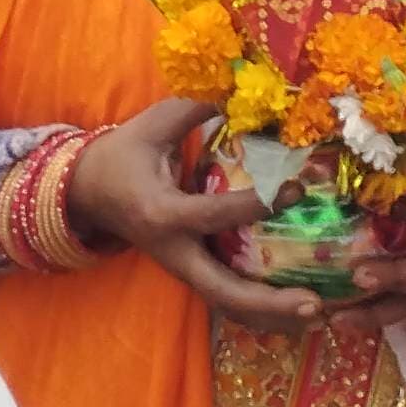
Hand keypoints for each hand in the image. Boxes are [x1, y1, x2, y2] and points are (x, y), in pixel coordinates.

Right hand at [61, 99, 316, 331]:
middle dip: (269, 303)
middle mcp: (173, 253)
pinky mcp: (190, 273)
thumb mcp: (157, 123)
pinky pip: (225, 300)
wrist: (88, 191)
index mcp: (162, 214)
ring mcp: (181, 270)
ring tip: (317, 316)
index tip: (297, 188)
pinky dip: (259, 311)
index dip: (257, 204)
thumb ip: (201, 106)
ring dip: (270, 317)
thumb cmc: (125, 153)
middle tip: (316, 304)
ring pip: (226, 306)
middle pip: (223, 292)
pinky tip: (296, 312)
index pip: (214, 214)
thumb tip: (251, 89)